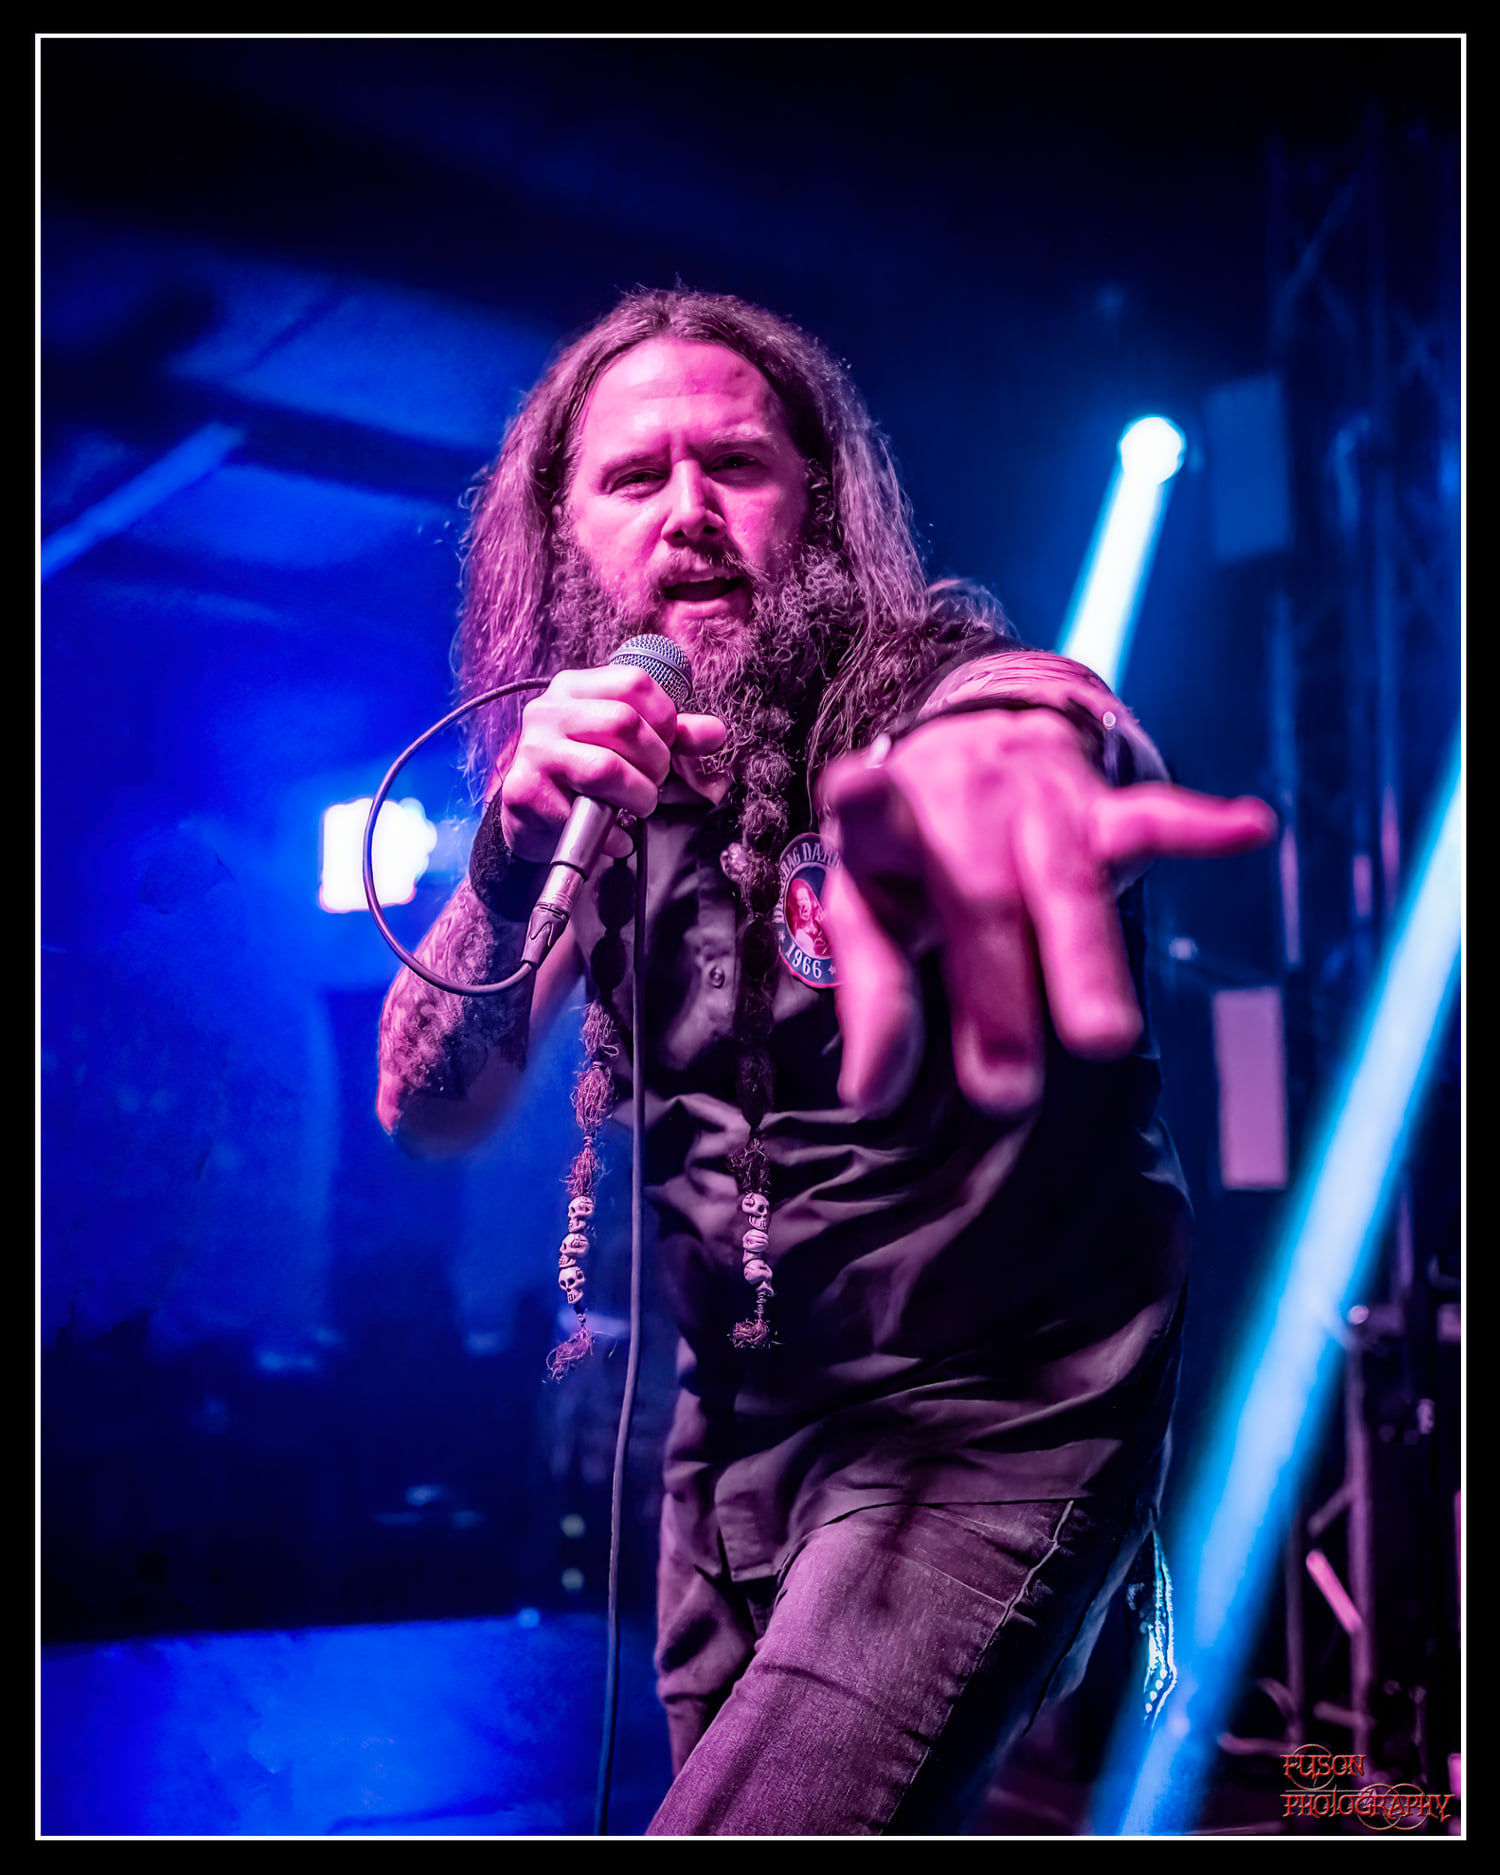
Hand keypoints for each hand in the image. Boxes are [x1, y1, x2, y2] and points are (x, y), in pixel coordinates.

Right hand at [498, 665, 725, 860]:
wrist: (529, 820)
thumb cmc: (582, 775)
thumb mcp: (627, 746)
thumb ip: (671, 736)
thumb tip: (715, 732)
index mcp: (575, 689)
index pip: (635, 682)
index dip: (665, 717)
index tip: (664, 744)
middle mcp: (548, 712)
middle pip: (625, 723)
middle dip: (655, 761)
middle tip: (652, 780)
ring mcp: (534, 751)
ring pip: (607, 768)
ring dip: (638, 796)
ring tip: (635, 805)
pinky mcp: (525, 793)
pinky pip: (585, 812)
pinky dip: (611, 832)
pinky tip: (610, 832)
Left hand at [820, 709, 1275, 1117]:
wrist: (976, 743)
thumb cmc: (914, 856)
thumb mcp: (870, 909)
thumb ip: (873, 997)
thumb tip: (869, 1096)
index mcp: (890, 821)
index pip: (872, 812)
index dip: (863, 799)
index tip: (856, 780)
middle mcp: (966, 801)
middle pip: (981, 899)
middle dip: (995, 996)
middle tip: (1004, 1092)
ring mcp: (1038, 802)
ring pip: (1065, 884)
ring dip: (1084, 964)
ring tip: (1105, 1041)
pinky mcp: (1100, 807)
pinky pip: (1150, 817)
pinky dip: (1199, 829)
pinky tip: (1249, 828)